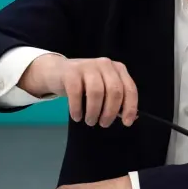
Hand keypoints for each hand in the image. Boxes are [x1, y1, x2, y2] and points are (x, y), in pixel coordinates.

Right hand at [19, 55, 137, 126]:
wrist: (56, 72)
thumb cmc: (85, 84)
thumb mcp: (103, 88)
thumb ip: (116, 100)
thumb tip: (130, 117)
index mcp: (118, 69)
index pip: (130, 89)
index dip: (130, 107)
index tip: (127, 123)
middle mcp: (105, 64)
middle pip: (115, 91)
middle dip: (111, 112)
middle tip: (104, 124)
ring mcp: (88, 66)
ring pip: (96, 92)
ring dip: (94, 112)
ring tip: (90, 121)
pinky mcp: (71, 72)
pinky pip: (76, 93)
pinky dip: (77, 108)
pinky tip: (77, 116)